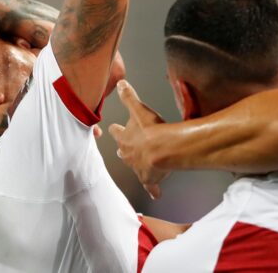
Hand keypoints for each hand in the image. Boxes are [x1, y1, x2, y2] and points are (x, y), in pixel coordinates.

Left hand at [108, 80, 169, 198]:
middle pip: (123, 151)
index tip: (114, 128)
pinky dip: (153, 188)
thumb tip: (121, 84)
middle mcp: (129, 154)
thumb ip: (129, 97)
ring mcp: (138, 167)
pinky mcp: (149, 178)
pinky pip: (150, 185)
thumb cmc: (151, 129)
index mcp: (125, 137)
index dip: (116, 129)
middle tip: (124, 149)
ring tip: (139, 167)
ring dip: (137, 166)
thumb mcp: (139, 108)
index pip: (117, 132)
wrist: (163, 150)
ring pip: (135, 167)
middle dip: (124, 149)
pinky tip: (155, 193)